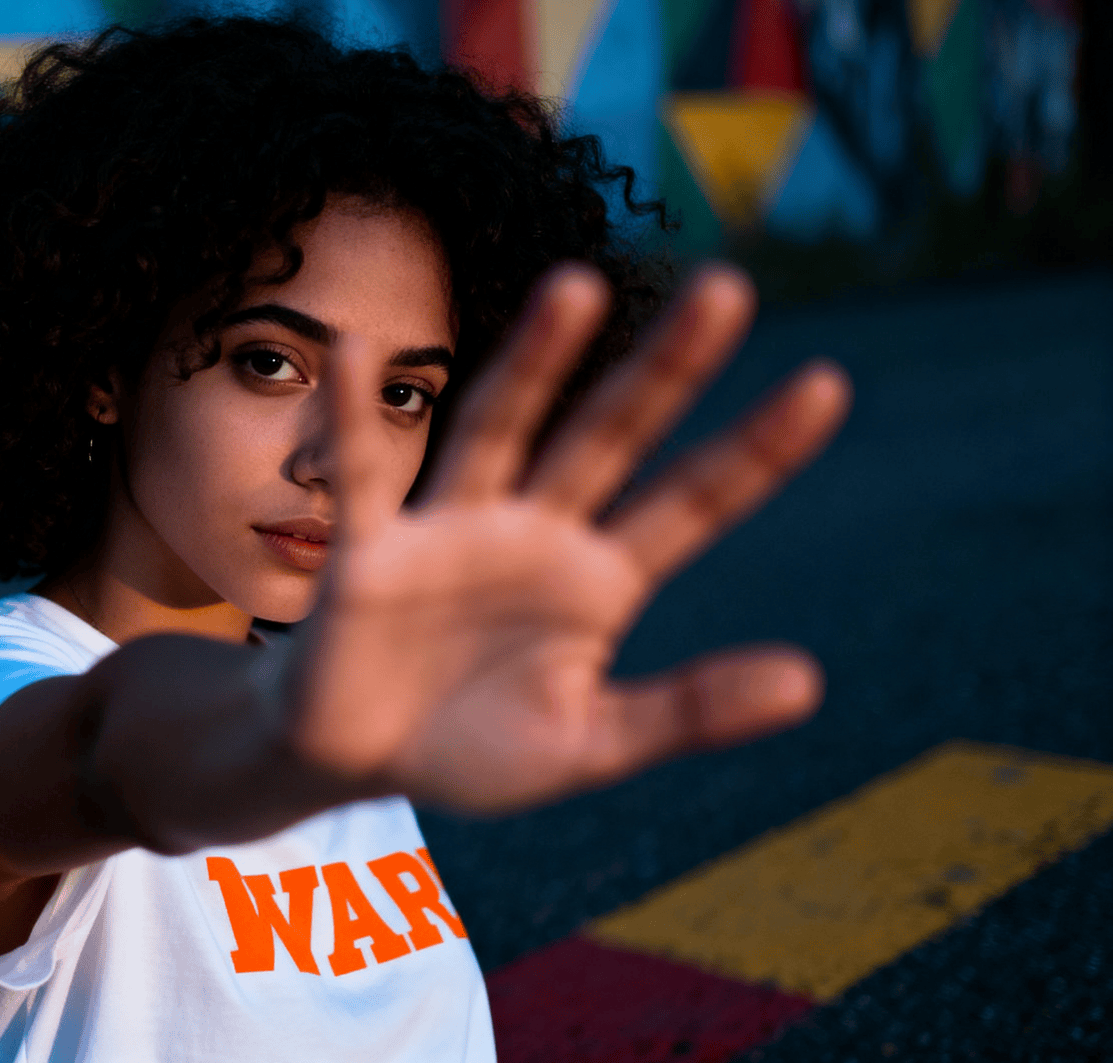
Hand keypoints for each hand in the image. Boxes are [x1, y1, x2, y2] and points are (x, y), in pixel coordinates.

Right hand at [285, 264, 850, 814]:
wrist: (353, 758)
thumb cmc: (472, 748)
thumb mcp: (589, 745)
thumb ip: (688, 711)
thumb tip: (810, 681)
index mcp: (598, 579)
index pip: (693, 501)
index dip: (757, 450)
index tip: (828, 384)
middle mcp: (534, 533)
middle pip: (610, 436)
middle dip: (666, 369)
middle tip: (727, 288)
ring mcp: (452, 531)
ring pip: (500, 430)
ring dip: (535, 363)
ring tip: (578, 287)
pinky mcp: (372, 551)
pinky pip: (366, 479)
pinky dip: (357, 420)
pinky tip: (356, 353)